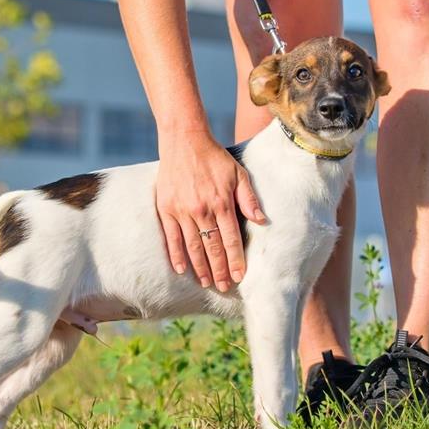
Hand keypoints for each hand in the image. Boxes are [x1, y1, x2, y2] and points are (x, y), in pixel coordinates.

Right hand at [156, 130, 265, 291]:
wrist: (184, 140)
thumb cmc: (215, 157)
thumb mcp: (238, 173)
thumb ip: (249, 198)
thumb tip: (262, 221)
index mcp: (221, 202)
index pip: (231, 239)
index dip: (236, 260)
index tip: (240, 277)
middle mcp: (201, 210)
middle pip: (212, 248)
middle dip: (219, 270)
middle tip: (224, 287)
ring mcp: (181, 211)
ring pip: (192, 246)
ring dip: (200, 268)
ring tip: (207, 283)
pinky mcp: (166, 209)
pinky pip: (171, 238)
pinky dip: (176, 255)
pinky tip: (182, 269)